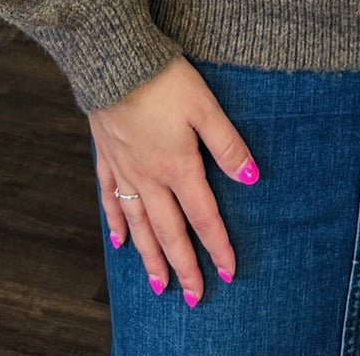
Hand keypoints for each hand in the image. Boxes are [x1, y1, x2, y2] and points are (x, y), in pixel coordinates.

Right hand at [90, 57, 259, 305]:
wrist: (113, 61)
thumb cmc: (163, 80)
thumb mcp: (205, 107)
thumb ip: (227, 144)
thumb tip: (252, 178)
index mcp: (178, 167)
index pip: (203, 217)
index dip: (217, 246)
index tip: (228, 272)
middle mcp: (150, 177)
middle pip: (169, 231)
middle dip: (183, 266)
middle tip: (192, 297)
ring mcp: (125, 169)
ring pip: (140, 224)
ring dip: (150, 256)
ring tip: (158, 284)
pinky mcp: (106, 157)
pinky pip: (110, 199)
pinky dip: (116, 222)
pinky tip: (120, 241)